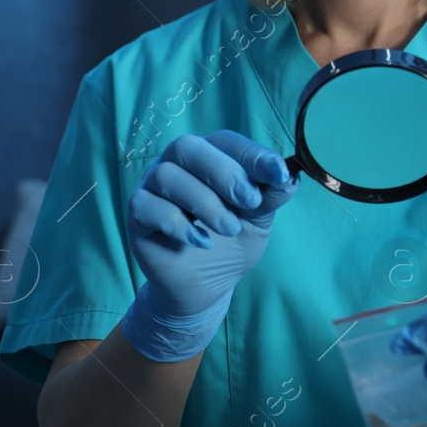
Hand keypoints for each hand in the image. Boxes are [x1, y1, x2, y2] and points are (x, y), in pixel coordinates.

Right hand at [121, 131, 298, 360]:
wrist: (208, 284)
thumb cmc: (233, 241)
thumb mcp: (259, 218)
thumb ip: (271, 195)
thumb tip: (289, 175)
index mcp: (210, 156)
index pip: (226, 141)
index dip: (252, 154)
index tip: (278, 173)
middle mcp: (177, 165)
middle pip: (188, 148)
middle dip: (224, 173)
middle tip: (250, 201)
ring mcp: (152, 188)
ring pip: (167, 176)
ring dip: (204, 202)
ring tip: (229, 228)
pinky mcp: (137, 215)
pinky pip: (147, 206)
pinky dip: (178, 223)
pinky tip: (201, 241)